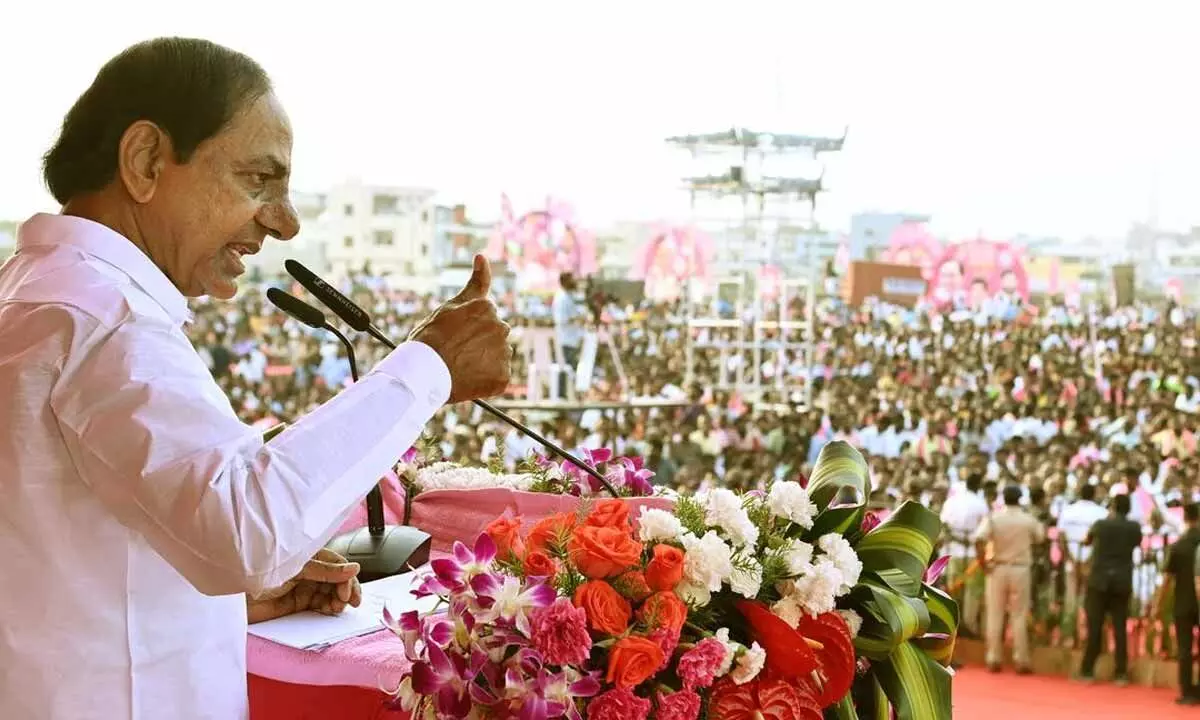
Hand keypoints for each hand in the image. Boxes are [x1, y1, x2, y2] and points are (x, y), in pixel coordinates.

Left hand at [246, 548, 362, 623]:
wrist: (235, 599)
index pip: (337, 564)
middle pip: (337, 580)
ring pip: (331, 594)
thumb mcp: (297, 570)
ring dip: (338, 601)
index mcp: (309, 556)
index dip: (346, 577)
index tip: (348, 592)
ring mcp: (305, 588)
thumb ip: (326, 570)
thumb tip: (354, 568)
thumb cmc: (260, 574)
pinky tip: (330, 612)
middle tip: (348, 603)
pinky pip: (320, 607)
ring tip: (336, 609)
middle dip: (346, 590)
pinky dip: (328, 610)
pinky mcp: (299, 605)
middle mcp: (310, 571)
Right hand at [409, 254, 511, 402]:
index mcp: (487, 308)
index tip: (456, 337)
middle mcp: (500, 328)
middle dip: (480, 343)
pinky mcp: (503, 377)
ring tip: (460, 367)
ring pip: (498, 356)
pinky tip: (469, 380)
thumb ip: (475, 283)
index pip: (485, 318)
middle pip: (494, 336)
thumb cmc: (430, 338)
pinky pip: (499, 377)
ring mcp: (503, 353)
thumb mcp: (450, 306)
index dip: (468, 328)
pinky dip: (487, 380)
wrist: (420, 374)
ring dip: (485, 361)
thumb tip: (482, 255)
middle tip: (455, 353)